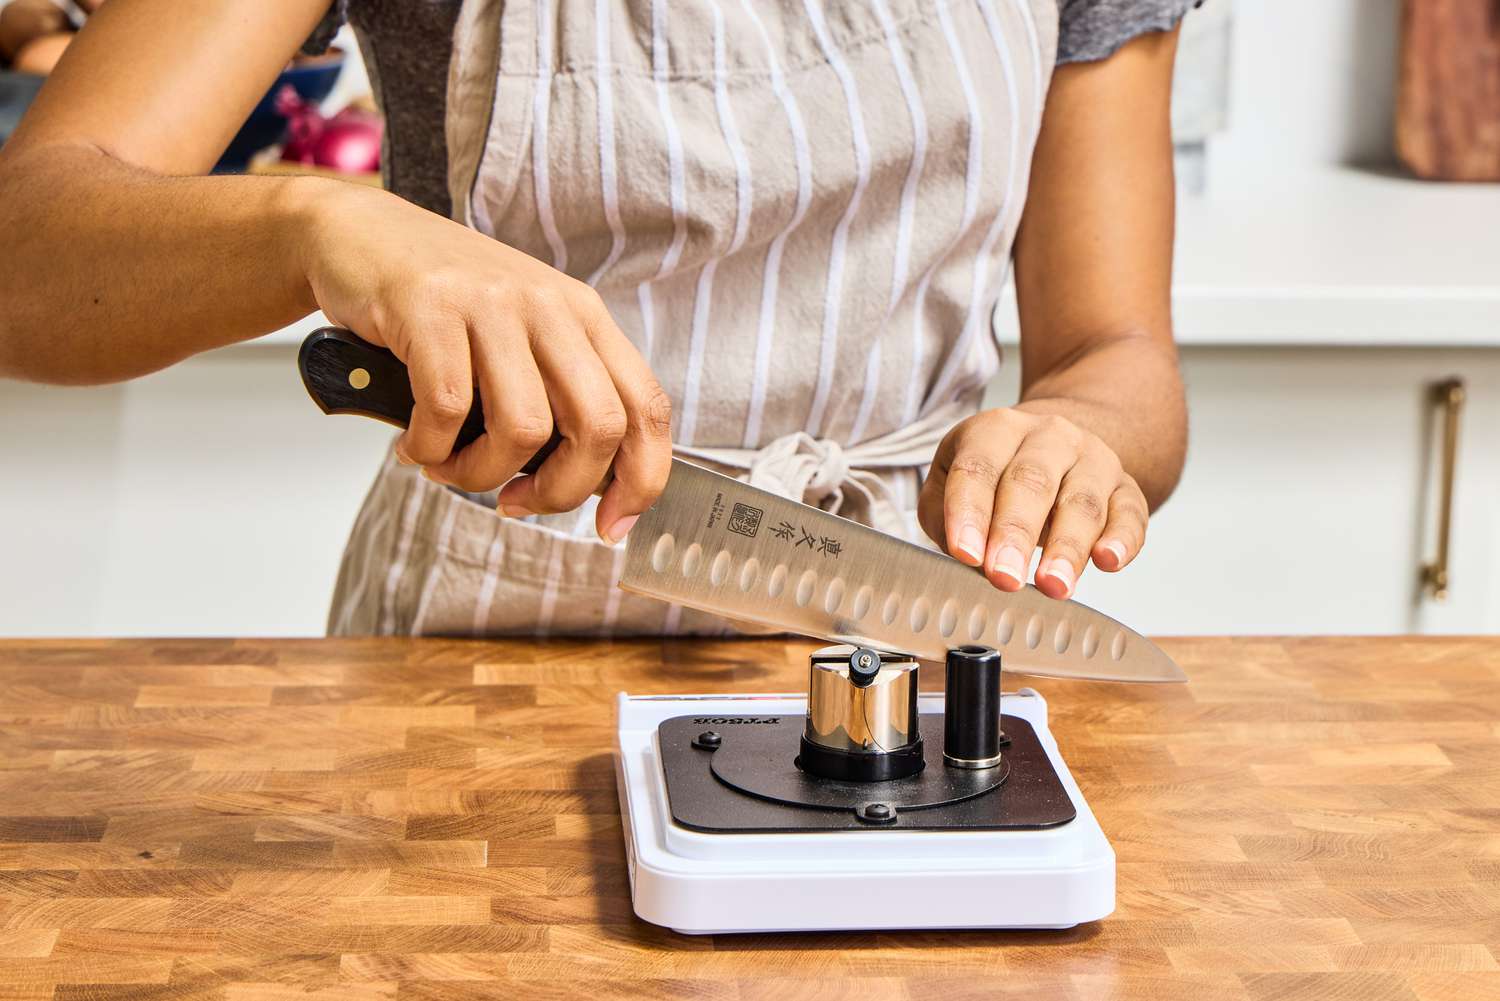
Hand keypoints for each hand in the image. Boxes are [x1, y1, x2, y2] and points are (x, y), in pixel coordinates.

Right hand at [301, 182, 672, 542]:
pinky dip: (430, 449)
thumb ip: (559, 395)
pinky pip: (446, 410)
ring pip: (523, 428)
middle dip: (559, 491)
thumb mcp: (521, 335)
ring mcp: (493, 302)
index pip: (646, 408)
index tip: (612, 527)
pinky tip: (413, 444)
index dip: (641, 480)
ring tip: (450, 469)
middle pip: (597, 427)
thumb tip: (590, 486)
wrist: (359, 234)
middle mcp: (550, 305)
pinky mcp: (432, 306)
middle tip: (516, 502)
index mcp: (584, 317)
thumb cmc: (442, 302)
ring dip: (482, 475)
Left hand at [918, 408, 1148, 599]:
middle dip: (1016, 534)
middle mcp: (1048, 436)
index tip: (966, 554)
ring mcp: (1093, 459)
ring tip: (1054, 585)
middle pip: (1032, 482)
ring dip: (1068, 547)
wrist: (1057, 444)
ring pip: (1082, 502)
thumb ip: (942, 515)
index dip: (969, 514)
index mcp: (995, 430)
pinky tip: (1108, 561)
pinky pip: (1130, 513)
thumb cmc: (994, 473)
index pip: (978, 469)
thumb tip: (959, 554)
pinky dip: (1123, 539)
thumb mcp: (951, 480)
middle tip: (1004, 577)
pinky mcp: (1126, 488)